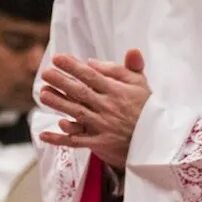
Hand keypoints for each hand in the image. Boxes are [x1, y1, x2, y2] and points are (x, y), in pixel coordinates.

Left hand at [38, 49, 148, 168]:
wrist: (158, 139)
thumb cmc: (146, 107)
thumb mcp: (139, 83)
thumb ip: (121, 68)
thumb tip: (92, 61)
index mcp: (117, 91)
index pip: (92, 76)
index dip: (74, 67)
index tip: (57, 58)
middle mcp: (108, 107)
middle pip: (81, 93)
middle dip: (62, 82)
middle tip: (45, 73)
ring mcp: (103, 126)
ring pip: (77, 114)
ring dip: (59, 105)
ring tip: (43, 94)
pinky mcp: (100, 143)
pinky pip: (77, 141)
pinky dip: (60, 139)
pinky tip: (44, 134)